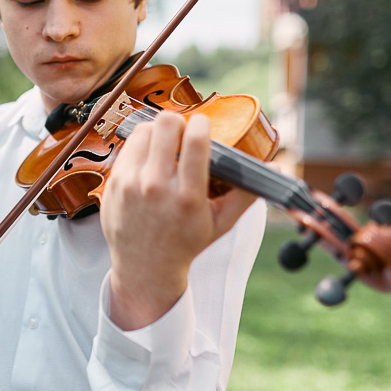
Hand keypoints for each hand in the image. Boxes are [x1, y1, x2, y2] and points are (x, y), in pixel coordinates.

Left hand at [100, 111, 254, 330]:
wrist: (145, 268)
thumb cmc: (187, 243)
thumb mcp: (221, 223)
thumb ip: (247, 193)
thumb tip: (278, 167)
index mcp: (187, 198)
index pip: (194, 142)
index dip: (201, 124)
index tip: (203, 124)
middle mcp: (156, 189)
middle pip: (165, 125)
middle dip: (178, 122)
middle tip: (182, 132)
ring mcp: (130, 186)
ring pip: (143, 131)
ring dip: (156, 132)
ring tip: (164, 143)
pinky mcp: (112, 185)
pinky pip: (127, 148)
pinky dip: (139, 148)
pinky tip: (148, 158)